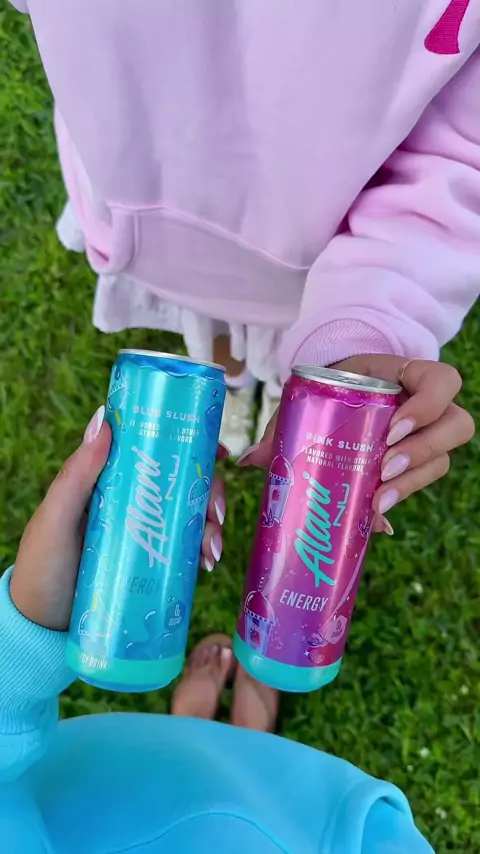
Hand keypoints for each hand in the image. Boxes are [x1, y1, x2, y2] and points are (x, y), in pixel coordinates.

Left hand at [11, 408, 226, 630]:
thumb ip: (77, 474)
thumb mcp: (56, 518)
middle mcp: (130, 502)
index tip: (217, 451)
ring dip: (210, 526)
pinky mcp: (152, 563)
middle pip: (182, 484)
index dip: (189, 445)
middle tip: (215, 514)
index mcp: (108, 481)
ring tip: (211, 550)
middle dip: (208, 494)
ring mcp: (144, 532)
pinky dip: (203, 552)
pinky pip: (186, 549)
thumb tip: (103, 419)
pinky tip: (206, 564)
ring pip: (189, 516)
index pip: (154, 451)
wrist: (42, 629)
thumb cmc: (41, 566)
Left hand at [238, 355, 473, 532]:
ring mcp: (426, 435)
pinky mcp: (416, 462)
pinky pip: (422, 482)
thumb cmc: (326, 388)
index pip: (442, 381)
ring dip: (414, 482)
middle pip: (455, 426)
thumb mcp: (308, 394)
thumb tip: (249, 460)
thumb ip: (282, 424)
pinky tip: (376, 518)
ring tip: (377, 500)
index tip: (391, 429)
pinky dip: (400, 499)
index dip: (428, 405)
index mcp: (405, 376)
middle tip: (383, 470)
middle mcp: (426, 405)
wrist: (335, 391)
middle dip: (422, 452)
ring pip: (443, 460)